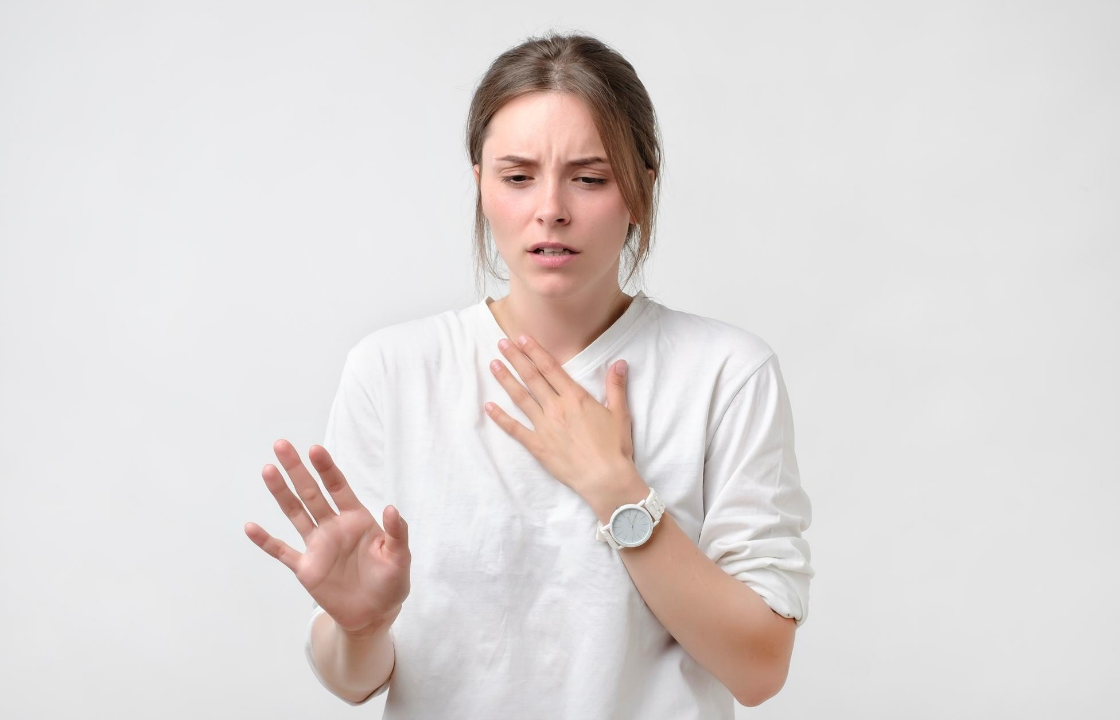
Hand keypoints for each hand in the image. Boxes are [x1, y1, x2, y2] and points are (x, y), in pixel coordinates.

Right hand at [244, 440, 410, 635]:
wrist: (375, 614)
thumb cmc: (391, 581)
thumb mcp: (400, 556)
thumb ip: (397, 532)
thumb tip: (391, 508)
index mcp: (356, 519)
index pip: (338, 487)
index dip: (326, 468)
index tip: (314, 449)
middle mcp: (333, 527)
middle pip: (311, 493)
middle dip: (297, 470)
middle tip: (282, 445)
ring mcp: (317, 546)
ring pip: (295, 513)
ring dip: (281, 493)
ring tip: (268, 470)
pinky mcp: (306, 569)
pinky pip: (282, 552)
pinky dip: (267, 541)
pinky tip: (251, 527)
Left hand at [484, 334, 634, 497]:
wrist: (605, 478)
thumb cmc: (615, 448)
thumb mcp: (620, 414)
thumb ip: (616, 387)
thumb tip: (620, 363)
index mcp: (575, 398)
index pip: (551, 368)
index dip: (535, 351)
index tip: (522, 338)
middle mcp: (557, 408)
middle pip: (532, 378)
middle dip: (516, 358)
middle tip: (501, 344)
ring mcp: (544, 427)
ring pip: (521, 398)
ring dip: (506, 380)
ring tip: (493, 365)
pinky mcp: (538, 447)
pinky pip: (515, 429)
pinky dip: (501, 418)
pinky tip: (489, 407)